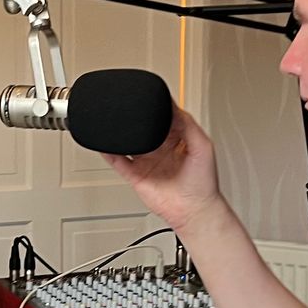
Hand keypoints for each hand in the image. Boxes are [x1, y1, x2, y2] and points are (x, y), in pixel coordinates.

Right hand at [103, 108, 224, 234]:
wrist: (193, 210)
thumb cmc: (203, 184)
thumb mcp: (203, 147)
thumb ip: (189, 125)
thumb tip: (175, 108)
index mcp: (178, 139)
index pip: (165, 117)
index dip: (158, 107)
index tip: (152, 97)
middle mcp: (161, 149)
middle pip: (145, 127)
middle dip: (138, 119)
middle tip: (131, 108)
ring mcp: (147, 162)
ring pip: (129, 142)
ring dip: (121, 134)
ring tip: (114, 122)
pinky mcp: (136, 175)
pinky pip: (118, 161)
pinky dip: (108, 152)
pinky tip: (104, 143)